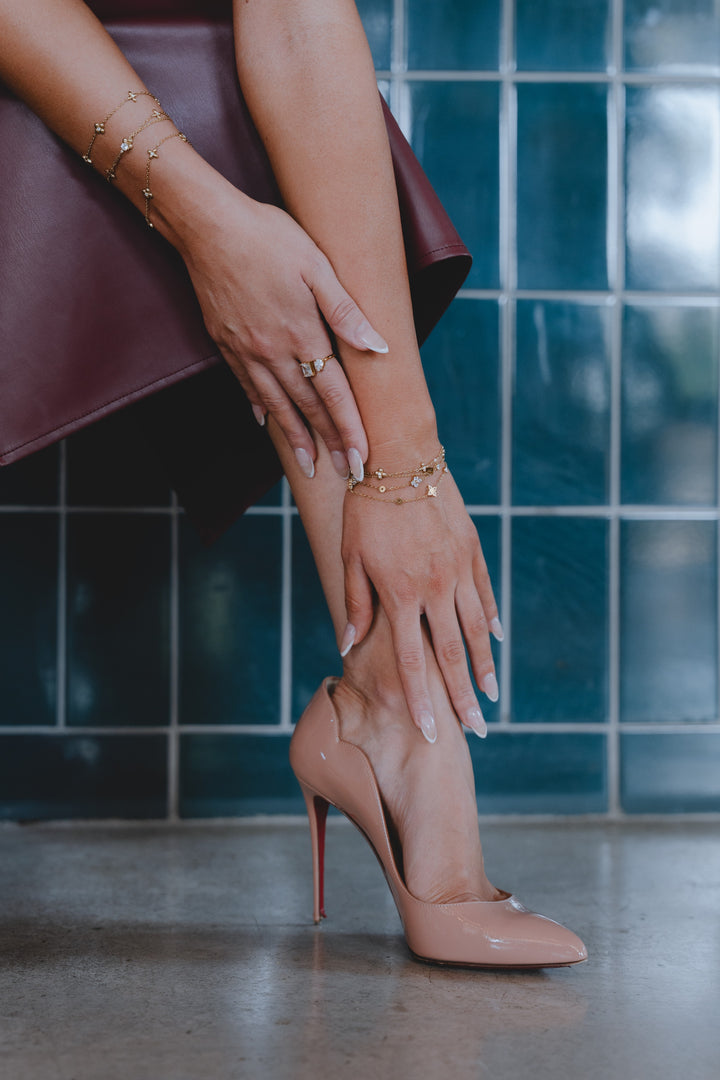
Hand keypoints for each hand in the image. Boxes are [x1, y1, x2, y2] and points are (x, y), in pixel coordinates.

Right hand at [176, 184, 386, 477]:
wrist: (206, 225)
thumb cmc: (269, 236)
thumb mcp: (317, 266)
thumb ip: (346, 312)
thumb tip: (379, 347)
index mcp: (301, 333)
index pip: (333, 393)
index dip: (349, 428)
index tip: (361, 459)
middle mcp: (272, 351)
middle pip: (307, 406)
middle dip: (328, 442)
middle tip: (344, 474)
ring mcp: (245, 350)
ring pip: (276, 404)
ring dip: (294, 438)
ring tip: (307, 466)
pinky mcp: (225, 343)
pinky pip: (246, 385)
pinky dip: (260, 408)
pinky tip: (266, 423)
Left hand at [341, 472, 501, 740]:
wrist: (401, 458)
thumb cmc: (367, 509)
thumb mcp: (350, 557)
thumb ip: (356, 604)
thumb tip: (348, 645)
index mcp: (401, 595)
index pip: (414, 661)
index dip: (424, 699)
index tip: (433, 732)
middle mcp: (435, 588)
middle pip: (453, 654)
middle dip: (464, 696)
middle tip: (476, 729)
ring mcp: (458, 570)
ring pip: (476, 628)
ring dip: (484, 665)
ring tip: (491, 694)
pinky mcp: (472, 551)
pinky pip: (485, 593)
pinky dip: (491, 619)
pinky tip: (497, 640)